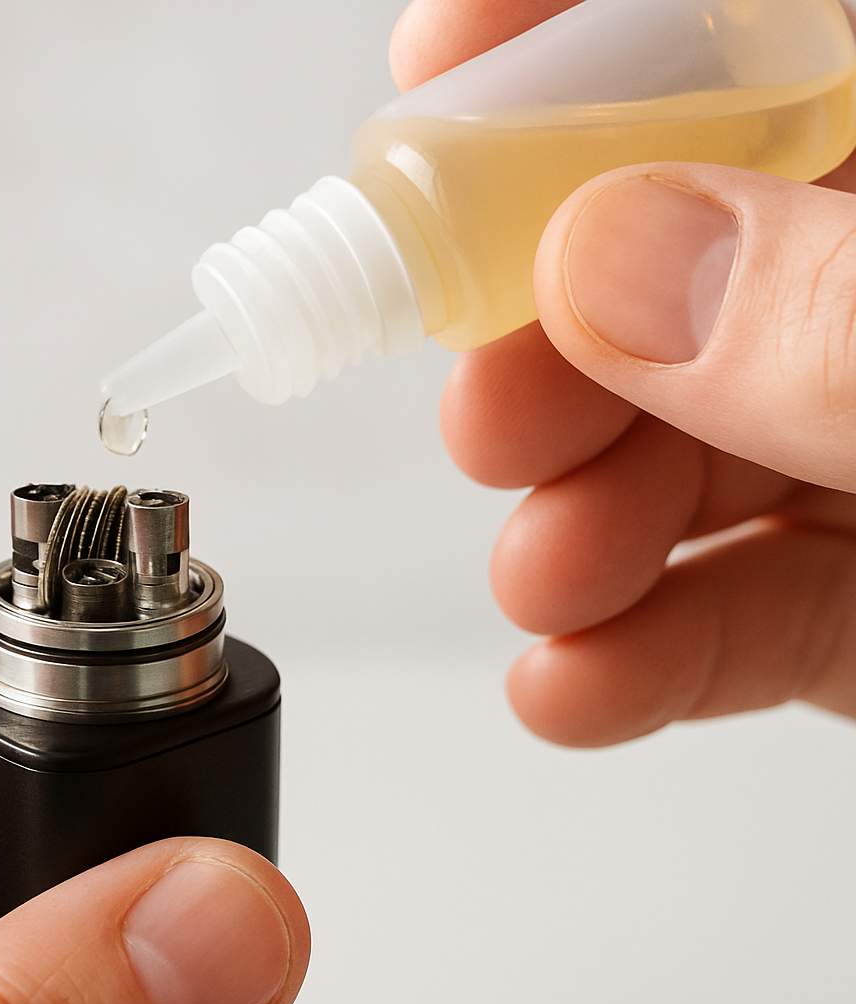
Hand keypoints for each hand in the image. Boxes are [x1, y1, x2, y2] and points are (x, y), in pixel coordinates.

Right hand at [394, 0, 855, 745]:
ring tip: (543, 576)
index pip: (746, 36)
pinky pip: (743, 607)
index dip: (572, 36)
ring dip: (578, 518)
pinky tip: (575, 684)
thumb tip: (613, 258)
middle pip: (669, 250)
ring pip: (683, 441)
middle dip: (547, 339)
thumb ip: (841, 324)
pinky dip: (644, 655)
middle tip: (489, 411)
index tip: (442, 66)